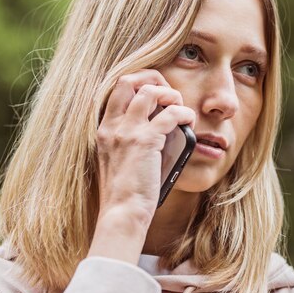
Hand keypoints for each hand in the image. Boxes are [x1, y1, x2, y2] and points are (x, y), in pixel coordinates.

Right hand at [96, 69, 195, 224]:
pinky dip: (184, 113)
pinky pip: (171, 113)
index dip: (138, 84)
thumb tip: (159, 125)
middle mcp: (112, 126)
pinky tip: (189, 122)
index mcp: (104, 130)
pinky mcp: (145, 141)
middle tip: (168, 94)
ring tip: (179, 107)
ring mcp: (127, 131)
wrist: (121, 214)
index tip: (155, 94)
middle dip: (152, 79)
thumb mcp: (118, 161)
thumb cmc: (124, 195)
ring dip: (170, 94)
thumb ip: (129, 141)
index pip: (116, 90)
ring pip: (150, 91)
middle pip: (128, 80)